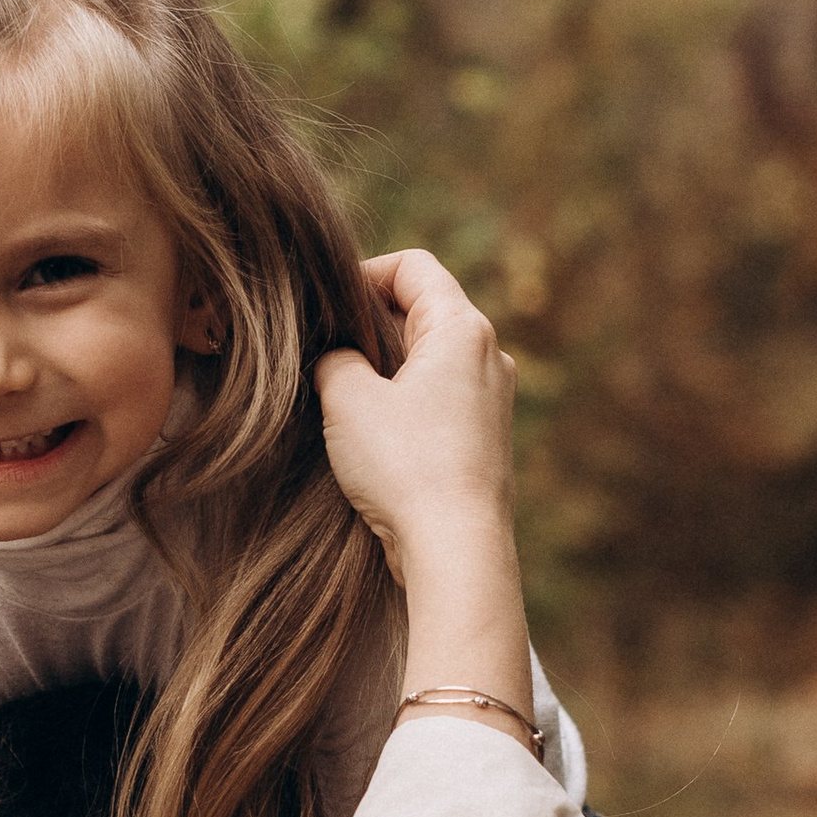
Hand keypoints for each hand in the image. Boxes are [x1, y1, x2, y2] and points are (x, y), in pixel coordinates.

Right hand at [315, 252, 531, 729]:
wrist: (456, 549)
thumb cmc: (405, 466)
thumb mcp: (347, 399)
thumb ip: (333, 359)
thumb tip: (335, 357)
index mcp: (462, 328)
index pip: (413, 267)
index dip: (362, 273)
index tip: (325, 305)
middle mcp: (489, 355)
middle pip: (423, 310)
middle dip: (370, 324)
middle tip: (323, 351)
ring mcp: (493, 398)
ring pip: (431, 358)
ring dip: (385, 368)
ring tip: (341, 396)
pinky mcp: (487, 439)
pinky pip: (441, 398)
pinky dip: (406, 402)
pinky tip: (372, 435)